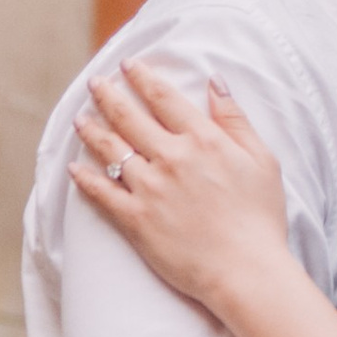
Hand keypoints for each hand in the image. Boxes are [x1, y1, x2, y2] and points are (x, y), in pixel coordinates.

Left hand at [72, 63, 290, 313]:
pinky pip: (102, 194)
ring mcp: (150, 189)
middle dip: (109, 96)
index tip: (128, 65)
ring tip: (80, 119)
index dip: (143, 78)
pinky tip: (74, 169)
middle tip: (95, 83)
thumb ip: (235, 119)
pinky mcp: (136, 220)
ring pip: (111, 150)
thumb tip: (215, 82)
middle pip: (130, 118)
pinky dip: (86, 179)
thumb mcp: (262, 160)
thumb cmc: (260, 218)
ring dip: (92, 130)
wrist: (246, 270)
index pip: (164, 98)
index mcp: (203, 140)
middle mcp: (171, 158)